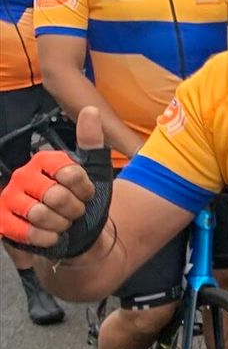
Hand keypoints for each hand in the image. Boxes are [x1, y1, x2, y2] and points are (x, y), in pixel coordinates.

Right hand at [0, 107, 111, 258]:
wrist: (77, 234)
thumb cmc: (85, 203)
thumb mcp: (96, 173)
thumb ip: (92, 143)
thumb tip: (90, 111)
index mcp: (44, 161)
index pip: (70, 172)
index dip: (85, 190)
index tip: (86, 194)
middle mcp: (23, 176)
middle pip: (56, 195)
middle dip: (74, 210)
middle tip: (74, 212)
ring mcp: (10, 198)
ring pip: (40, 214)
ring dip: (60, 225)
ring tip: (62, 223)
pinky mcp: (2, 221)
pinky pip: (25, 231)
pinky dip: (45, 238)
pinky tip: (51, 236)